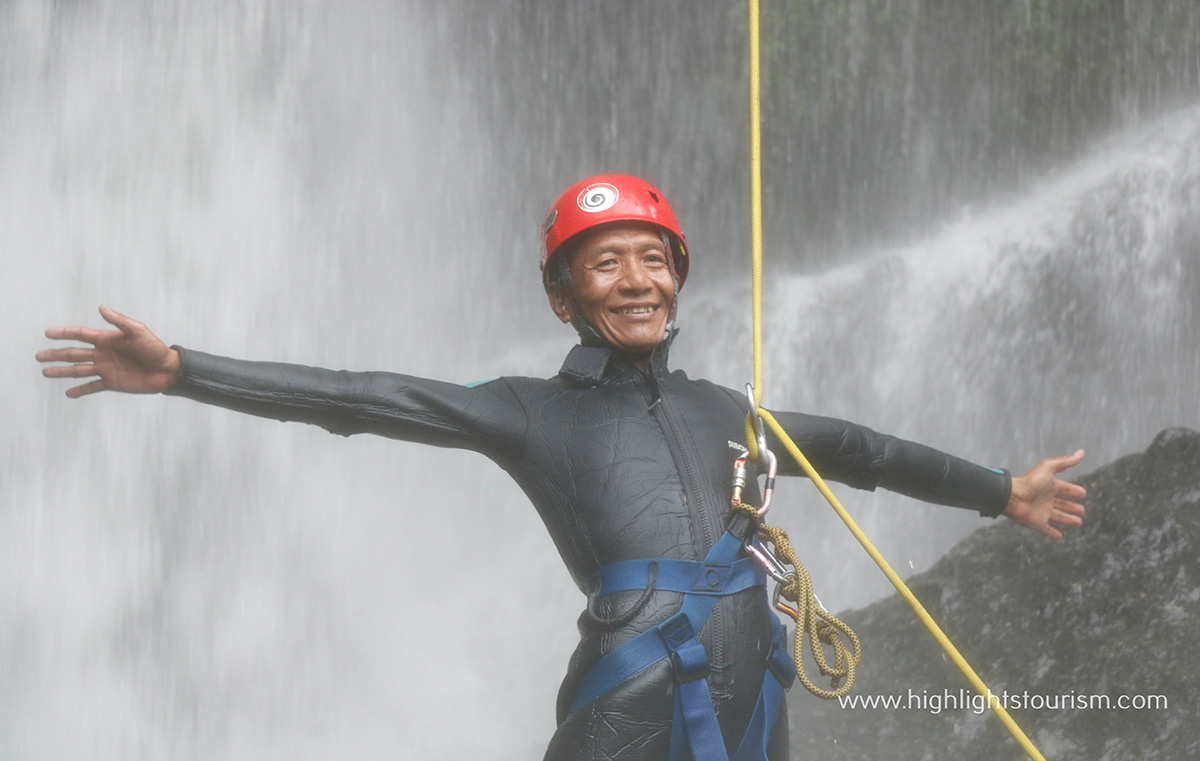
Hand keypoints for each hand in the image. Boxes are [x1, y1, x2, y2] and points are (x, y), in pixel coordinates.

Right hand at [36, 305, 180, 396]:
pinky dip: (80, 390)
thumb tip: (101, 308)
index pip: (81, 335)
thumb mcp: (138, 331)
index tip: (47, 333)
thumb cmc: (155, 348)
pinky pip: (92, 387)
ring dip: (62, 371)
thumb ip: (119, 321)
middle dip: (56, 354)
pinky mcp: (112, 383)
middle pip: (74, 353)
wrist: (167, 369)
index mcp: (107, 340)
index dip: (64, 333)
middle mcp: (103, 354)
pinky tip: (68, 393)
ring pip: (79, 370)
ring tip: (45, 372)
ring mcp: (106, 369)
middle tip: (38, 356)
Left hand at [1003, 450, 1086, 540]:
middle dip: (1072, 507)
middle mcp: (1046, 499)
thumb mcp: (1049, 468)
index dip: (1073, 491)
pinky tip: (1059, 537)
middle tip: (1082, 510)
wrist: (1013, 497)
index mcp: (1049, 486)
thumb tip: (1081, 453)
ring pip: (1058, 517)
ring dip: (1067, 519)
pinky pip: (1046, 529)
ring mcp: (1042, 511)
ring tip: (1079, 522)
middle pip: (1062, 504)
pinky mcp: (1037, 522)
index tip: (1082, 493)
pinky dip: (1052, 533)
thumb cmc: (1030, 482)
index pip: (1064, 489)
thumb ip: (1065, 461)